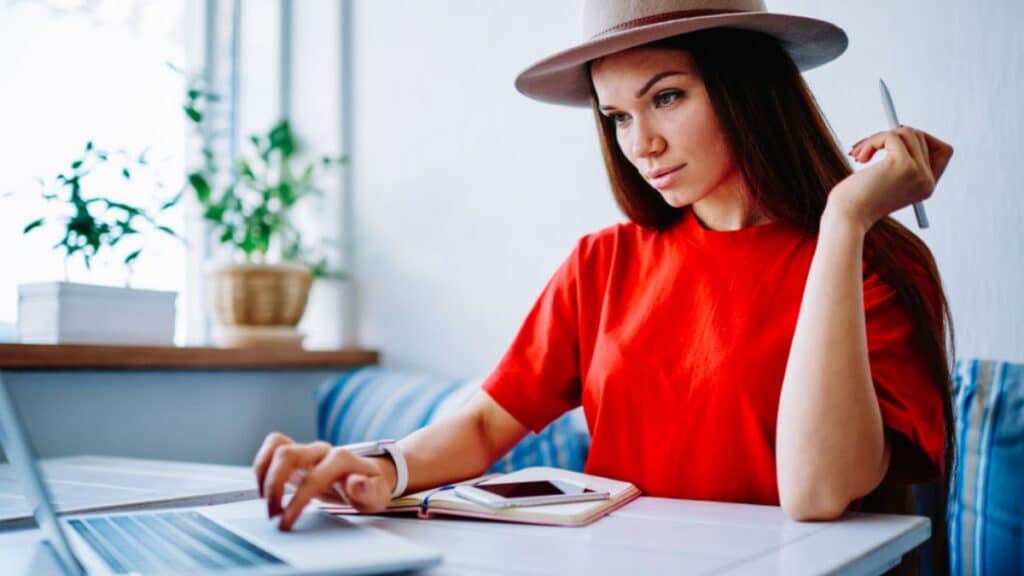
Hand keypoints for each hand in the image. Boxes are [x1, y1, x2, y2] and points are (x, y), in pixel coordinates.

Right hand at [252, 432, 395, 530]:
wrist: (367, 477)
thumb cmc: (370, 488)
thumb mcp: (377, 496)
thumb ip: (368, 491)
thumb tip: (356, 482)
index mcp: (342, 461)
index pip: (313, 478)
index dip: (296, 501)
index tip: (285, 522)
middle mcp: (322, 451)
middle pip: (288, 454)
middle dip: (274, 486)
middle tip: (272, 514)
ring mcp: (308, 450)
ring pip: (277, 446)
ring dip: (264, 474)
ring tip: (265, 502)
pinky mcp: (296, 454)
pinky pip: (273, 445)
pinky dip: (262, 464)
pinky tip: (263, 487)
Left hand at [828, 126, 952, 230]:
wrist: (846, 218)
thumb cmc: (856, 200)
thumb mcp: (885, 179)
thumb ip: (900, 160)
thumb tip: (902, 129)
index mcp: (926, 186)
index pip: (943, 150)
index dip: (921, 139)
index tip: (893, 143)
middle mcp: (927, 181)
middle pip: (920, 136)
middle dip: (889, 136)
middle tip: (865, 149)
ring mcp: (918, 172)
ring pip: (907, 132)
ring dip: (877, 138)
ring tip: (859, 154)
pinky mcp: (904, 165)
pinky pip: (891, 136)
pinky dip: (872, 141)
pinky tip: (860, 157)